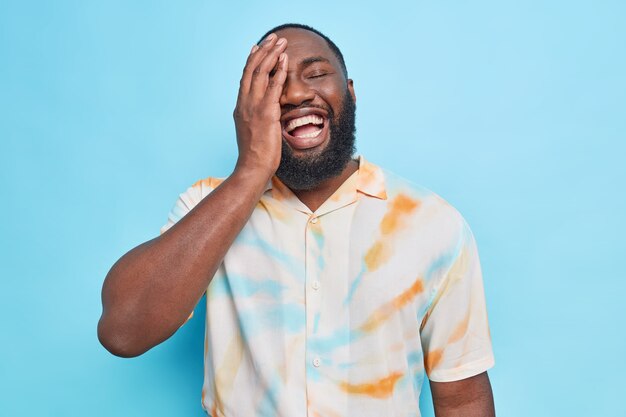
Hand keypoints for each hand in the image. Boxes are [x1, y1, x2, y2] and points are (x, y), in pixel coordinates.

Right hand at [233, 33, 288, 177]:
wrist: (252, 168)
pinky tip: (285, 61)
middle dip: (263, 51)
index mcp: (240, 108)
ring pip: (261, 73)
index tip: (258, 46)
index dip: (252, 60)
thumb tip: (269, 112)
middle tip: (273, 38)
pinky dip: (279, 72)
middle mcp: (244, 104)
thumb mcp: (253, 132)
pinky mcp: (266, 114)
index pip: (245, 77)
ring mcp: (253, 108)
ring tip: (281, 42)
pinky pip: (273, 87)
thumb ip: (258, 118)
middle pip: (251, 69)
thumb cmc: (256, 156)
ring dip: (272, 55)